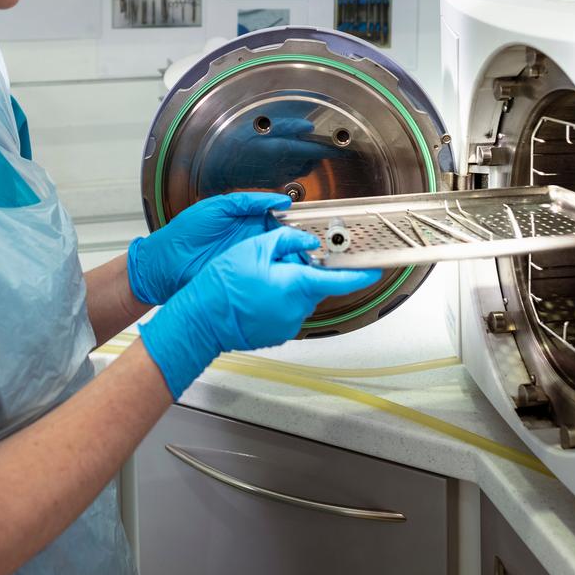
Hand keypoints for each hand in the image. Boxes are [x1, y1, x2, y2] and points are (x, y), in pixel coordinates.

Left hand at [127, 191, 291, 305]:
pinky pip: (263, 273)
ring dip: (289, 258)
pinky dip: (275, 273)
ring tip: (302, 258)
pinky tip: (285, 272)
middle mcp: (247, 239)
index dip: (290, 220)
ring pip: (275, 257)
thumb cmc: (183, 233)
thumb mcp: (216, 208)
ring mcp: (245, 258)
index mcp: (243, 219)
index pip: (275, 218)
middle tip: (308, 244)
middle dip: (295, 241)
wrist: (163, 265)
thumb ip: (246, 201)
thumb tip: (276, 200)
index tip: (305, 223)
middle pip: (280, 239)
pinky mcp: (241, 275)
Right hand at [139, 226, 381, 397]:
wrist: (201, 320)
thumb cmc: (222, 285)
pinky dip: (278, 300)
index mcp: (295, 284)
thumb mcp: (253, 249)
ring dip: (288, 286)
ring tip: (258, 280)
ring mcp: (288, 324)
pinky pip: (286, 311)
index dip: (359, 275)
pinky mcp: (277, 333)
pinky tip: (256, 295)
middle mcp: (297, 308)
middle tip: (276, 261)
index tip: (373, 271)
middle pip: (314, 284)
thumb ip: (285, 241)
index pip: (338, 280)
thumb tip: (305, 242)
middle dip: (302, 270)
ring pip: (299, 297)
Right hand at [199, 103, 353, 195]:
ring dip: (309, 158)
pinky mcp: (274, 182)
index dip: (333, 149)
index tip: (344, 148)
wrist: (218, 168)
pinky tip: (287, 158)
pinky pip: (293, 174)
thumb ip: (286, 126)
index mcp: (283, 150)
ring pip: (305, 168)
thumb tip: (307, 126)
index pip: (316, 150)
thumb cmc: (234, 144)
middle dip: (320, 151)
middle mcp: (285, 166)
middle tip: (321, 141)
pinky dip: (297, 166)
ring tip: (303, 147)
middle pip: (313, 160)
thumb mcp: (258, 127)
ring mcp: (280, 176)